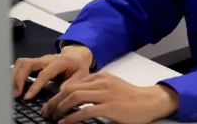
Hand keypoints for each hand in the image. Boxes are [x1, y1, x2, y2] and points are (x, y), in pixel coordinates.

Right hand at [12, 44, 93, 98]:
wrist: (76, 57)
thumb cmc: (78, 67)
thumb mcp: (81, 76)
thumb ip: (71, 84)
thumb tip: (59, 92)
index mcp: (60, 62)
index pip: (44, 73)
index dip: (35, 86)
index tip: (27, 97)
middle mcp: (47, 59)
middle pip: (28, 64)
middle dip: (19, 79)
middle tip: (16, 94)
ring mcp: (40, 60)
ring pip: (22, 63)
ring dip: (15, 76)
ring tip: (14, 91)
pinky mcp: (35, 63)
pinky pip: (21, 65)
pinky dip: (15, 74)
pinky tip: (15, 86)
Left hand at [42, 72, 179, 123]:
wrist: (149, 101)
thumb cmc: (131, 97)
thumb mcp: (111, 87)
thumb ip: (96, 89)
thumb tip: (76, 98)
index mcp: (100, 76)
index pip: (73, 84)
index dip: (58, 94)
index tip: (50, 104)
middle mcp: (101, 82)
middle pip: (70, 89)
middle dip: (55, 101)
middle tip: (47, 112)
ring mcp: (105, 94)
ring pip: (75, 97)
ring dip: (60, 108)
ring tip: (54, 117)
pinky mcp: (109, 107)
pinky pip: (85, 111)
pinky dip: (72, 117)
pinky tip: (65, 122)